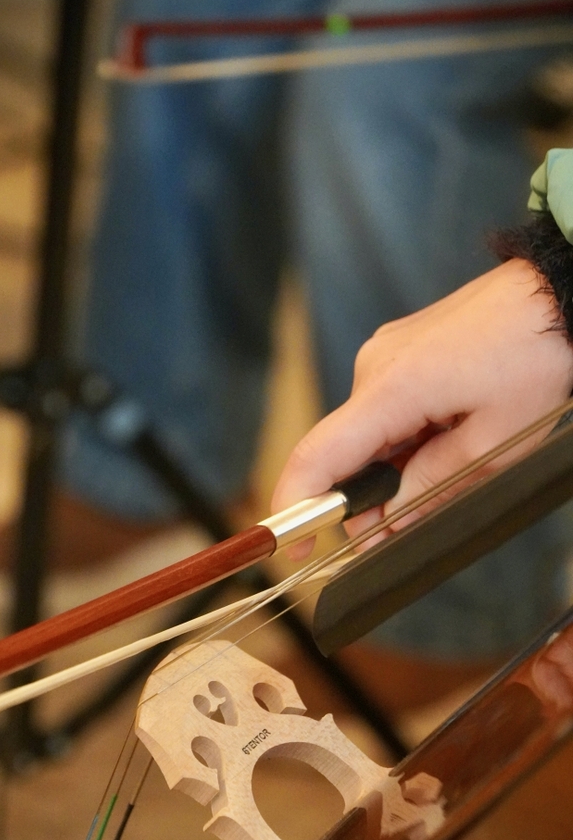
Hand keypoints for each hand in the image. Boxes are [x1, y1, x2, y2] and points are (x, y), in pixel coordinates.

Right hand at [272, 259, 572, 556]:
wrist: (555, 293)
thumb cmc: (535, 356)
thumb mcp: (494, 441)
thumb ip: (433, 486)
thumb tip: (390, 521)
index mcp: (392, 388)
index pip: (319, 455)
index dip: (297, 505)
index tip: (294, 545)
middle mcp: (374, 367)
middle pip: (345, 452)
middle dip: (366, 500)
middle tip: (399, 531)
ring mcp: (384, 356)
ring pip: (368, 434)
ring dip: (393, 467)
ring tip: (448, 471)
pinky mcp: (399, 352)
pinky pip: (385, 410)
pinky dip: (402, 439)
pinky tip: (442, 442)